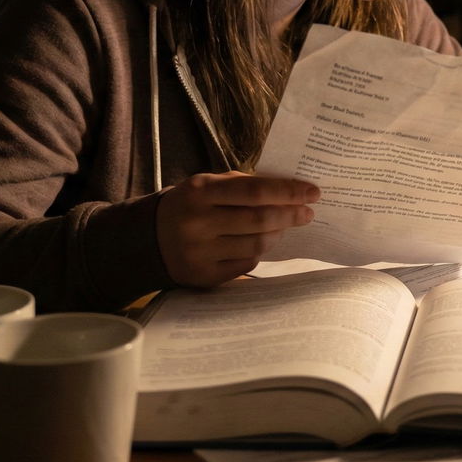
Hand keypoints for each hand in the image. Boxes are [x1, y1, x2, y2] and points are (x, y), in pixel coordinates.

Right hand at [155, 172, 319, 287]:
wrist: (148, 238)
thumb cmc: (190, 205)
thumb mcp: (207, 185)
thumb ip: (243, 185)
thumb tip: (290, 192)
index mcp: (200, 192)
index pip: (254, 191)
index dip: (288, 192)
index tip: (313, 192)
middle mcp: (197, 223)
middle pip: (259, 220)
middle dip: (290, 215)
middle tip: (308, 213)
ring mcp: (199, 253)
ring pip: (255, 245)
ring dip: (277, 234)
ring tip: (283, 227)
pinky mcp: (203, 276)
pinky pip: (245, 264)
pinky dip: (258, 252)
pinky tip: (260, 243)